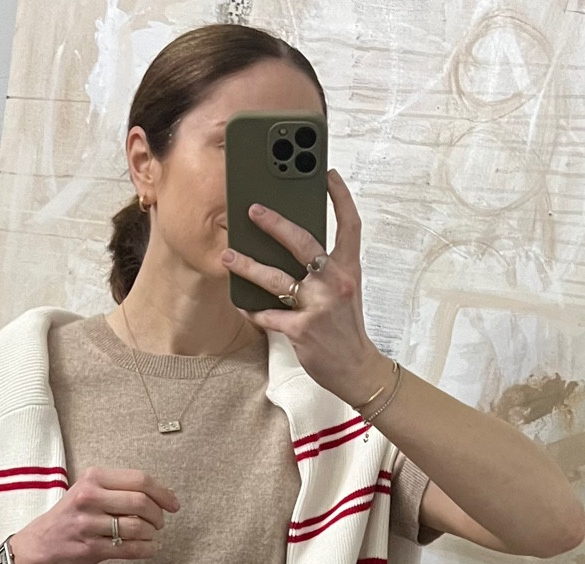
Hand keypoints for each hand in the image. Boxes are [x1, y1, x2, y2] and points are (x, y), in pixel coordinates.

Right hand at [10, 466, 179, 563]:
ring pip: (138, 527)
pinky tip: (149, 548)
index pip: (140, 480)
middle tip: (159, 522)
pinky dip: (147, 549)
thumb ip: (120, 488)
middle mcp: (90, 498)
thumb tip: (163, 494)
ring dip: (152, 534)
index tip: (173, 504)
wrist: (41, 542)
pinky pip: (130, 549)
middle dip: (158, 515)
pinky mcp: (91, 548)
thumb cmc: (72, 514)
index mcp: (93, 477)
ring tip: (150, 535)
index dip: (163, 493)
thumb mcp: (89, 489)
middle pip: (142, 503)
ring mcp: (89, 524)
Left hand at [221, 168, 382, 406]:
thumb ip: (327, 269)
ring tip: (229, 257)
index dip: (340, 196)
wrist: (356, 369)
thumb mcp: (345, 291)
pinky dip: (252, 310)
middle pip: (303, 242)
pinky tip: (241, 304)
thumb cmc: (347, 328)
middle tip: (252, 210)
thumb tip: (295, 249)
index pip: (350, 224)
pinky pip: (269, 315)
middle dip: (275, 223)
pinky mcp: (301, 329)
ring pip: (276, 279)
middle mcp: (335, 282)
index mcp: (349, 269)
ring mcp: (318, 306)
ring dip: (248, 266)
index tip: (328, 173)